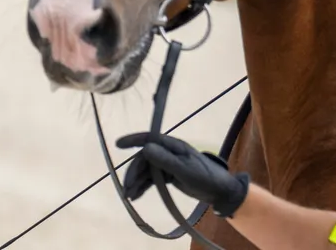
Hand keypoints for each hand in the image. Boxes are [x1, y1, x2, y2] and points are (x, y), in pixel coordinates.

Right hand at [117, 132, 250, 218]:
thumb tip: (145, 148)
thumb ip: (165, 160)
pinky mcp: (168, 175)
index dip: (133, 140)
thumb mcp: (184, 170)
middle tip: (126, 190)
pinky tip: (136, 197)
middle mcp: (169, 152)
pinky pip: (151, 179)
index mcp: (174, 146)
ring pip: (146, 170)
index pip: (150, 139)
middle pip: (144, 159)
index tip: (117, 144)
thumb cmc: (205, 176)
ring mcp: (168, 164)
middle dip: (133, 172)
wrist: (218, 190)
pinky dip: (142, 187)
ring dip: (136, 182)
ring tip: (129, 197)